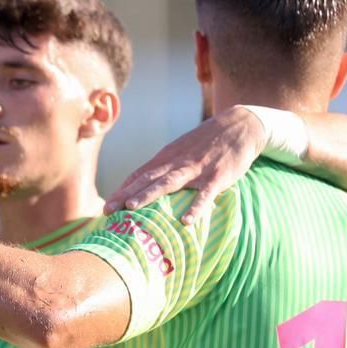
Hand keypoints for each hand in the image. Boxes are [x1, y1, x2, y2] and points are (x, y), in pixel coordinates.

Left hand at [105, 107, 264, 224]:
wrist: (240, 125)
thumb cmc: (206, 143)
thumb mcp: (181, 151)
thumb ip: (164, 168)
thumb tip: (143, 186)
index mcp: (167, 158)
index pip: (139, 175)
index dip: (122, 191)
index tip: (105, 207)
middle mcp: (177, 163)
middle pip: (147, 179)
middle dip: (126, 194)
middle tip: (107, 210)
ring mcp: (197, 169)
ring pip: (169, 183)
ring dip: (149, 194)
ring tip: (132, 208)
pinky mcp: (218, 176)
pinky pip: (205, 195)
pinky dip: (196, 207)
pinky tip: (186, 222)